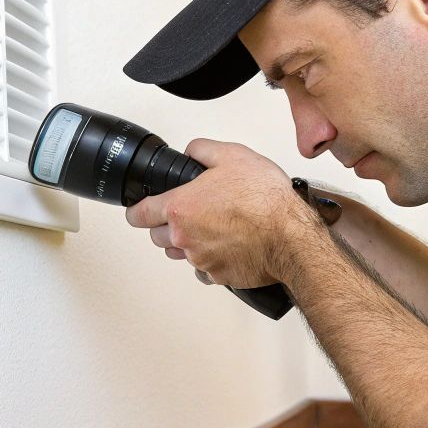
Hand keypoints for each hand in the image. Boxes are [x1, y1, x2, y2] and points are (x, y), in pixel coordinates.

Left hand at [124, 139, 318, 288]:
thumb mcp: (233, 155)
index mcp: (180, 208)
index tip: (139, 210)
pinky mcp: (218, 276)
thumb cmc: (265, 200)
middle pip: (157, 237)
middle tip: (188, 215)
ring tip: (212, 229)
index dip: (137, 211)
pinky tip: (228, 246)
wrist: (290, 236)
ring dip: (188, 244)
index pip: (139, 215)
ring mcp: (200, 260)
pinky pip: (204, 270)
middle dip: (166, 227)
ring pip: (180, 255)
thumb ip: (203, 150)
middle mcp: (184, 238)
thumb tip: (192, 151)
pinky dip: (212, 260)